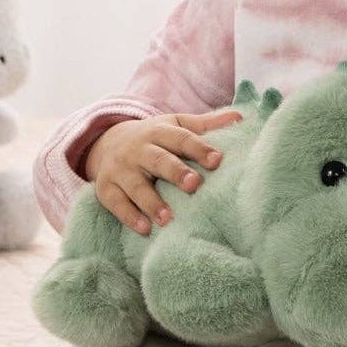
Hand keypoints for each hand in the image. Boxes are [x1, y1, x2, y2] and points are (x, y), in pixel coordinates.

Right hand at [83, 108, 242, 233]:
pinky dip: (129, 216)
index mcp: (159, 132)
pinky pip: (116, 203)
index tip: (217, 160)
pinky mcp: (106, 188)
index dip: (199, 148)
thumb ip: (206, 125)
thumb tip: (241, 118)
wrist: (106, 142)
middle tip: (194, 184)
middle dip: (175, 171)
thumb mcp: (175, 125)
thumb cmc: (153, 138)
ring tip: (168, 218)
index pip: (180, 138)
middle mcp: (138, 149)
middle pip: (157, 159)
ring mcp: (120, 169)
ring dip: (151, 202)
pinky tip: (145, 229)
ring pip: (135, 185)